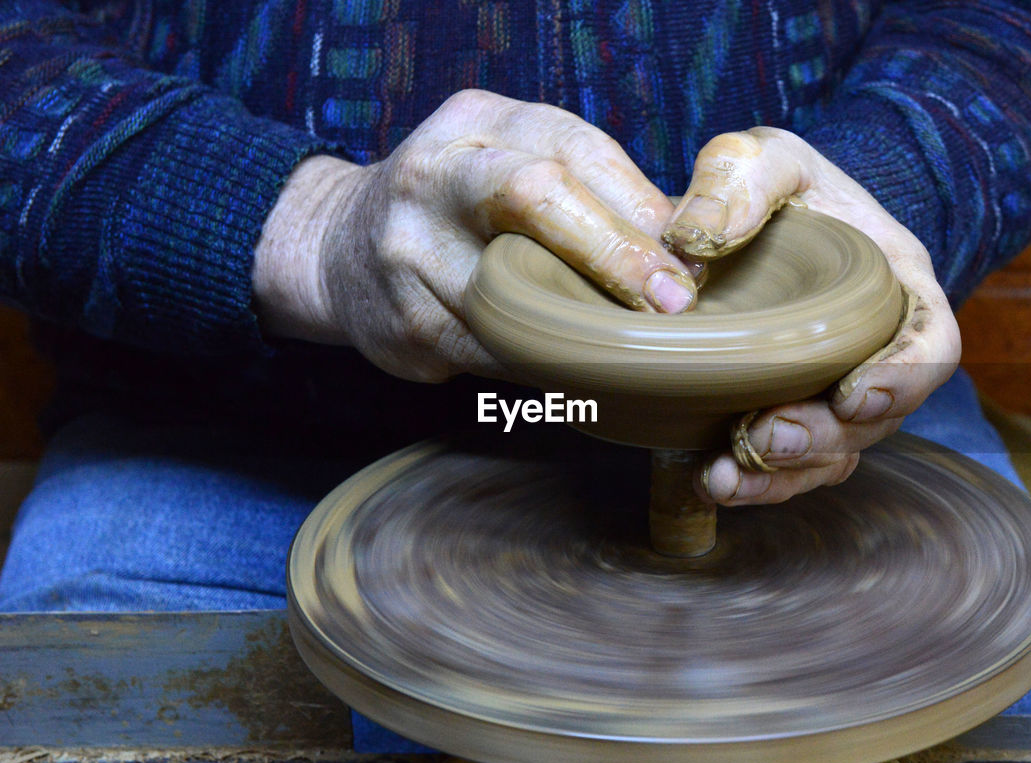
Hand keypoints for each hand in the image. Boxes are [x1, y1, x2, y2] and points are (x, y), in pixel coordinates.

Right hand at [252, 89, 698, 381]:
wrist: (340, 246)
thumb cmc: (463, 203)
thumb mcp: (515, 162)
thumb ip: (592, 188)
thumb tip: (690, 247)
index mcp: (478, 123)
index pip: (574, 152)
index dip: (639, 208)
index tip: (690, 262)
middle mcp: (435, 174)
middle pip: (534, 196)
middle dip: (615, 252)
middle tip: (672, 302)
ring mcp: (409, 250)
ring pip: (514, 295)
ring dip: (586, 327)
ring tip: (636, 349)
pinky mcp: (404, 323)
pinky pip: (494, 354)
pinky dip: (544, 365)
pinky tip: (581, 371)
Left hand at [664, 128, 960, 505]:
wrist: (747, 215)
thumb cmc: (773, 183)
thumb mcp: (761, 158)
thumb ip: (736, 181)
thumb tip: (690, 242)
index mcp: (896, 284)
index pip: (933, 343)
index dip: (904, 378)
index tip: (853, 395)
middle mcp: (876, 348)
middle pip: (878, 417)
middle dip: (825, 437)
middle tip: (767, 434)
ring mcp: (833, 387)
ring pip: (833, 453)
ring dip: (784, 474)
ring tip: (726, 474)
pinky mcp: (787, 411)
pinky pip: (788, 466)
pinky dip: (753, 481)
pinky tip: (706, 480)